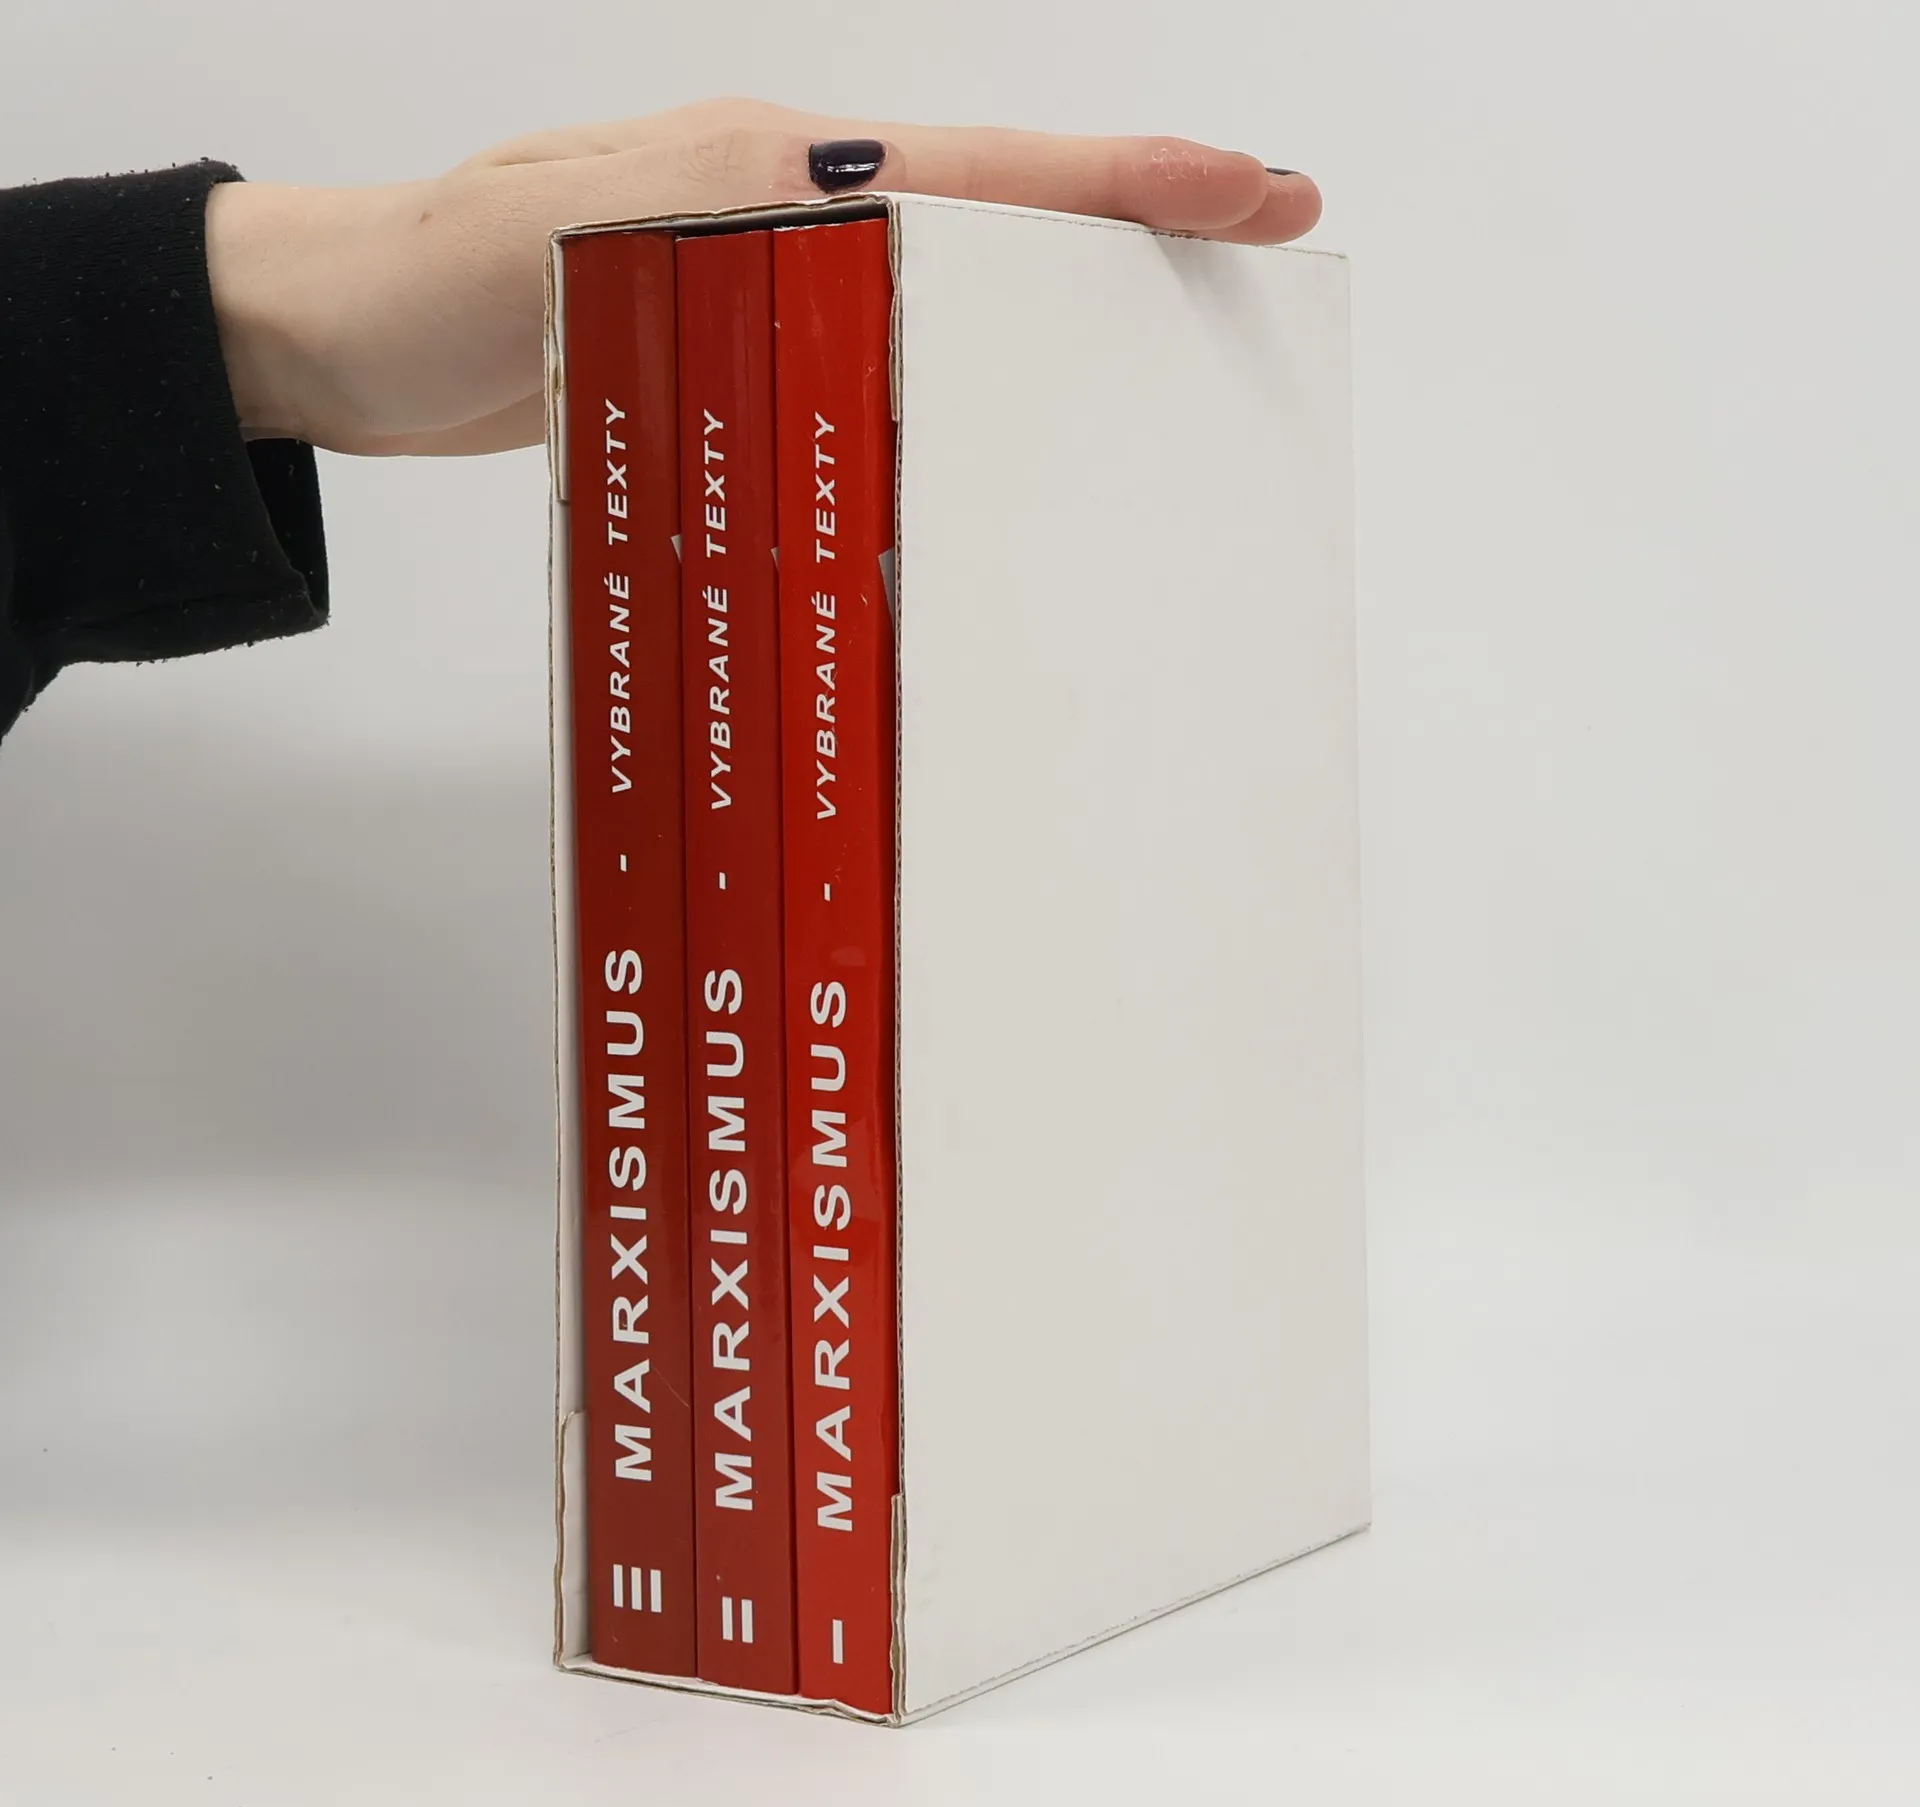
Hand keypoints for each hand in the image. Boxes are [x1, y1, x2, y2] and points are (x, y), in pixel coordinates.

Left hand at [205, 98, 1320, 457]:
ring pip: (939, 317)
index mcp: (770, 171)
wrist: (338, 337)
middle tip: (1250, 262)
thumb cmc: (429, 275)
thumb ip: (722, 212)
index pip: (979, 173)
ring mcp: (765, 296)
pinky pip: (866, 390)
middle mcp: (784, 222)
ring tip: (1157, 384)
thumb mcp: (575, 229)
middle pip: (992, 234)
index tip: (1247, 187)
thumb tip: (869, 207)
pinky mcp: (735, 368)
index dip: (1118, 185)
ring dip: (1048, 349)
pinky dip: (939, 424)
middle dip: (1125, 250)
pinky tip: (983, 467)